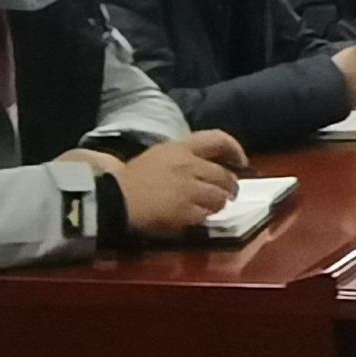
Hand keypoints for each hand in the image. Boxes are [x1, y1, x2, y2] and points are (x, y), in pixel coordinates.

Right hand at [92, 137, 243, 236]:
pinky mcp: (185, 210)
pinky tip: (198, 217)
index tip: (241, 161)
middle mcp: (188, 165)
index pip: (218, 139)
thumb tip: (208, 166)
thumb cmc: (133, 178)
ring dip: (220, 203)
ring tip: (213, 206)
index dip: (234, 149)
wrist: (114, 199)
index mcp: (180, 147)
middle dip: (231, 186)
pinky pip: (207, 214)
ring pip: (219, 196)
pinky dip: (205, 216)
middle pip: (224, 175)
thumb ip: (184, 158)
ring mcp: (188, 188)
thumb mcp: (159, 156)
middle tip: (230, 193)